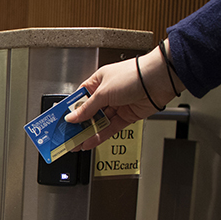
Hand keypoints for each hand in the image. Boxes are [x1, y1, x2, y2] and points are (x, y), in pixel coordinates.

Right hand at [64, 45, 179, 149]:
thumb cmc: (133, 75)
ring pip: (98, 123)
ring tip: (76, 143)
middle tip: (67, 136)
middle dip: (78, 125)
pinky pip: (110, 129)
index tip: (61, 121)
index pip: (79, 99)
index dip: (70, 110)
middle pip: (88, 113)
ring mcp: (117, 106)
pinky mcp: (127, 116)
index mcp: (97, 82)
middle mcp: (107, 94)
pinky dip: (100, 136)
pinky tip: (89, 142)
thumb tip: (72, 118)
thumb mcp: (103, 92)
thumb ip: (87, 108)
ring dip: (87, 133)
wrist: (159, 79)